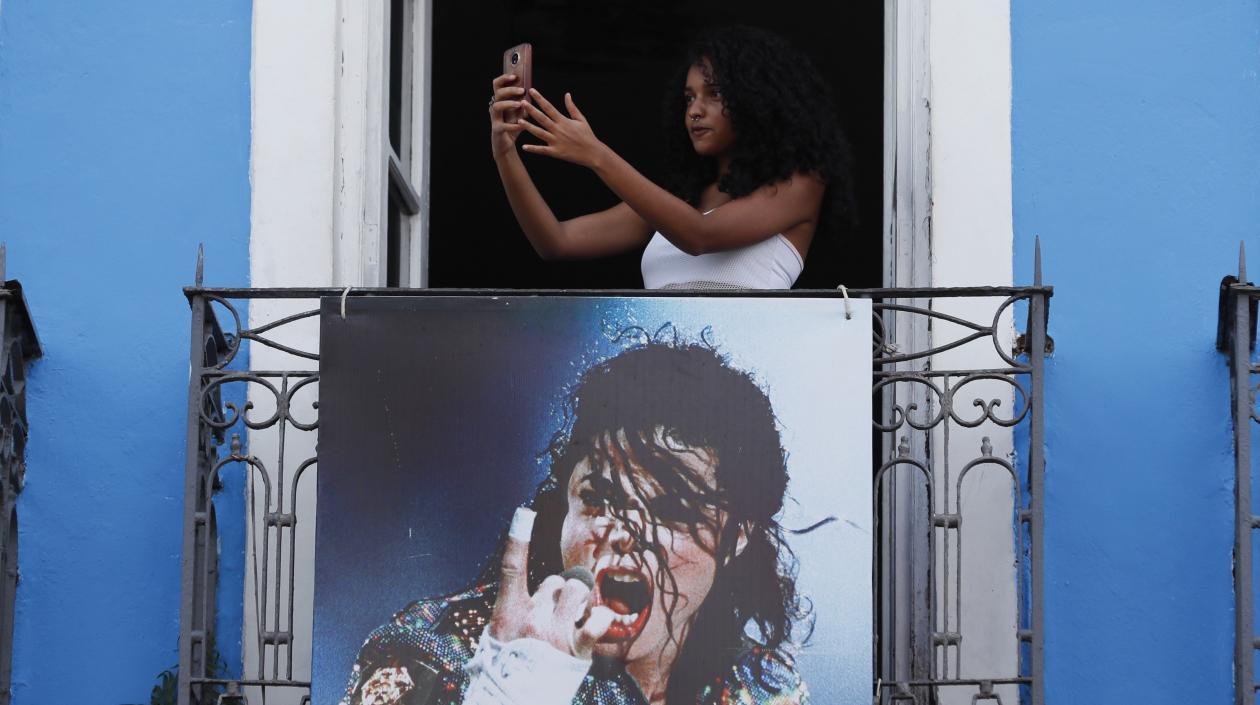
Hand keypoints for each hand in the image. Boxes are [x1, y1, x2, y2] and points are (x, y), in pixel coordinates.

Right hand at [489, 74, 528, 157]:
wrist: (506, 145)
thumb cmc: (514, 125)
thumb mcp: (519, 112)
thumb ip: (522, 102)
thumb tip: (530, 91)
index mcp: (500, 100)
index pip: (498, 84)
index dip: (504, 78)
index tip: (515, 76)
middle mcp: (495, 107)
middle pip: (498, 93)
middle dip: (509, 90)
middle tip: (522, 90)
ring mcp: (495, 118)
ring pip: (497, 106)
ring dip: (509, 104)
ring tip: (519, 104)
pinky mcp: (497, 130)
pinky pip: (503, 125)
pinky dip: (513, 125)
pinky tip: (521, 124)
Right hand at [490, 508, 615, 658]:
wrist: (511, 700)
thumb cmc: (509, 666)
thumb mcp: (500, 636)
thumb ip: (518, 609)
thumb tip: (546, 589)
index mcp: (507, 614)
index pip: (511, 568)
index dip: (517, 538)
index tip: (523, 512)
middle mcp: (531, 619)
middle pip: (555, 582)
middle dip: (559, 594)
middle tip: (554, 617)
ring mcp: (554, 633)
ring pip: (578, 591)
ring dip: (580, 601)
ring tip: (573, 619)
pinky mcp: (576, 649)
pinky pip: (598, 620)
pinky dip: (601, 619)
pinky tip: (597, 625)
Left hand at [520, 89, 607, 168]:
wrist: (593, 153)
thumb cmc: (587, 135)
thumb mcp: (581, 119)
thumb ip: (572, 107)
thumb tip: (567, 94)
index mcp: (564, 121)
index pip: (549, 107)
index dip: (539, 98)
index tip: (531, 91)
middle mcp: (558, 130)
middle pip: (542, 118)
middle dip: (531, 110)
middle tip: (521, 103)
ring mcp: (556, 141)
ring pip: (539, 133)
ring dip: (529, 127)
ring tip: (518, 121)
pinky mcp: (556, 152)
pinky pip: (542, 150)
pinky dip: (533, 149)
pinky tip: (524, 147)